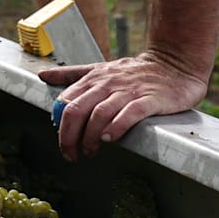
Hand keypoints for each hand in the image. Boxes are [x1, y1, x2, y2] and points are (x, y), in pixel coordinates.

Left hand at [39, 51, 208, 161]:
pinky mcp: (150, 99)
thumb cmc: (136, 71)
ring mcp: (128, 91)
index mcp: (94, 78)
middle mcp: (108, 83)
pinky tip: (109, 139)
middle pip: (77, 110)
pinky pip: (129, 113)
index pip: (66, 102)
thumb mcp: (101, 69)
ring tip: (90, 151)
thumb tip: (43, 76)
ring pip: (99, 114)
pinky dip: (116, 127)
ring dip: (90, 136)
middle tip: (71, 154)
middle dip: (69, 136)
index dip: (59, 126)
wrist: (175, 63)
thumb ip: (73, 74)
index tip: (63, 143)